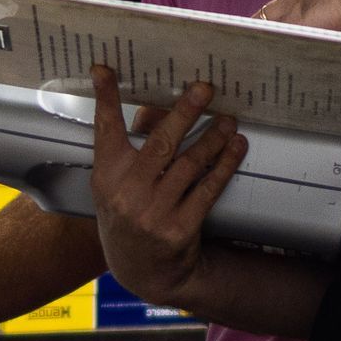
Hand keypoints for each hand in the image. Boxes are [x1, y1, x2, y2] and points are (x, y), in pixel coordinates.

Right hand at [89, 68, 245, 306]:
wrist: (142, 271)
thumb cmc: (128, 215)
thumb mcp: (116, 184)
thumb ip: (128, 149)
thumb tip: (152, 109)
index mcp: (106, 176)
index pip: (105, 129)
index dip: (105, 98)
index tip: (104, 69)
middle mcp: (127, 193)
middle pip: (160, 143)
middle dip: (184, 112)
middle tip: (204, 88)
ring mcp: (153, 213)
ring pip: (190, 164)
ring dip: (213, 137)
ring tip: (228, 118)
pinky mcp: (180, 228)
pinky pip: (208, 189)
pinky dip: (224, 165)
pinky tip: (236, 147)